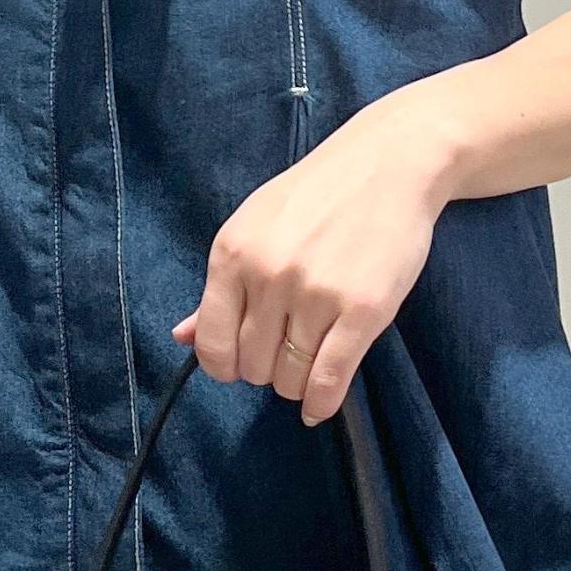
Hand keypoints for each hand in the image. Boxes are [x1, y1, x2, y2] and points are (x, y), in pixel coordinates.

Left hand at [170, 92, 457, 423]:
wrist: (389, 163)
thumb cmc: (319, 195)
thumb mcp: (254, 227)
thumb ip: (221, 287)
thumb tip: (181, 338)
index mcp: (233, 254)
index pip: (212, 343)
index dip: (224, 366)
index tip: (240, 365)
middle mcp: (269, 275)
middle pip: (252, 365)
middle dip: (266, 371)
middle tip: (285, 353)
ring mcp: (316, 293)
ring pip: (290, 376)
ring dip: (296, 384)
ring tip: (308, 364)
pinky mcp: (363, 309)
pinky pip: (330, 378)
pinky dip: (322, 402)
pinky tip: (320, 406)